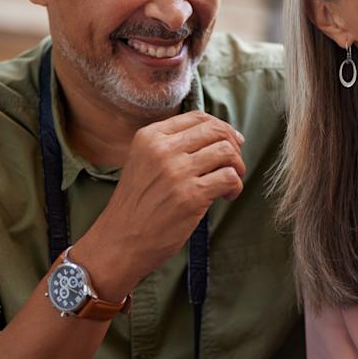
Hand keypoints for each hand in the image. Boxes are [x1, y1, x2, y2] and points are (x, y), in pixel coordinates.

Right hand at [71, 111, 245, 295]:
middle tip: (233, 165)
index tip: (231, 142)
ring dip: (238, 167)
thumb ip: (173, 146)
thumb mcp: (144, 162)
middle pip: (216, 131)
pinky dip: (235, 187)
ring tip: (231, 182)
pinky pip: (230, 178)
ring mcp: (177, 172)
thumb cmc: (137, 205)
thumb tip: (221, 135)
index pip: (198, 117)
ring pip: (227, 152)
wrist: (119, 241)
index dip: (222, 128)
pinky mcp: (191, 196)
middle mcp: (162, 149)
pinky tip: (226, 196)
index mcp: (150, 137)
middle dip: (234, 146)